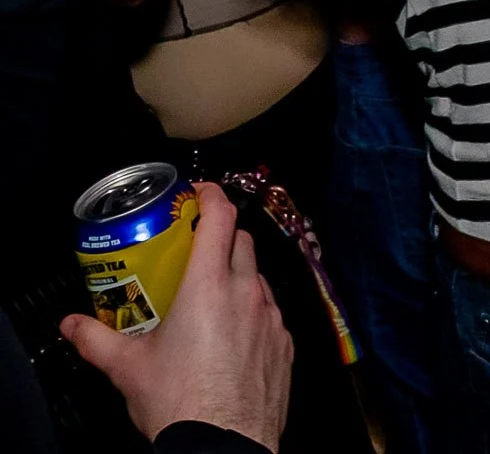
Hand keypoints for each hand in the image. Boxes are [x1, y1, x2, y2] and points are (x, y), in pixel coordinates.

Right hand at [61, 184, 292, 450]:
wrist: (223, 444)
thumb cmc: (178, 402)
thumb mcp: (127, 368)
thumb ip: (96, 339)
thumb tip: (72, 325)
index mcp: (210, 286)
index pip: (221, 219)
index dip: (212, 196)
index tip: (200, 192)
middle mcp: (248, 293)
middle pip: (243, 242)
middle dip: (223, 235)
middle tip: (198, 245)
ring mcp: (272, 318)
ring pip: (259, 278)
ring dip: (239, 275)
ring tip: (212, 295)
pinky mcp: (285, 344)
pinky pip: (271, 313)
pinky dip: (253, 310)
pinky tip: (233, 333)